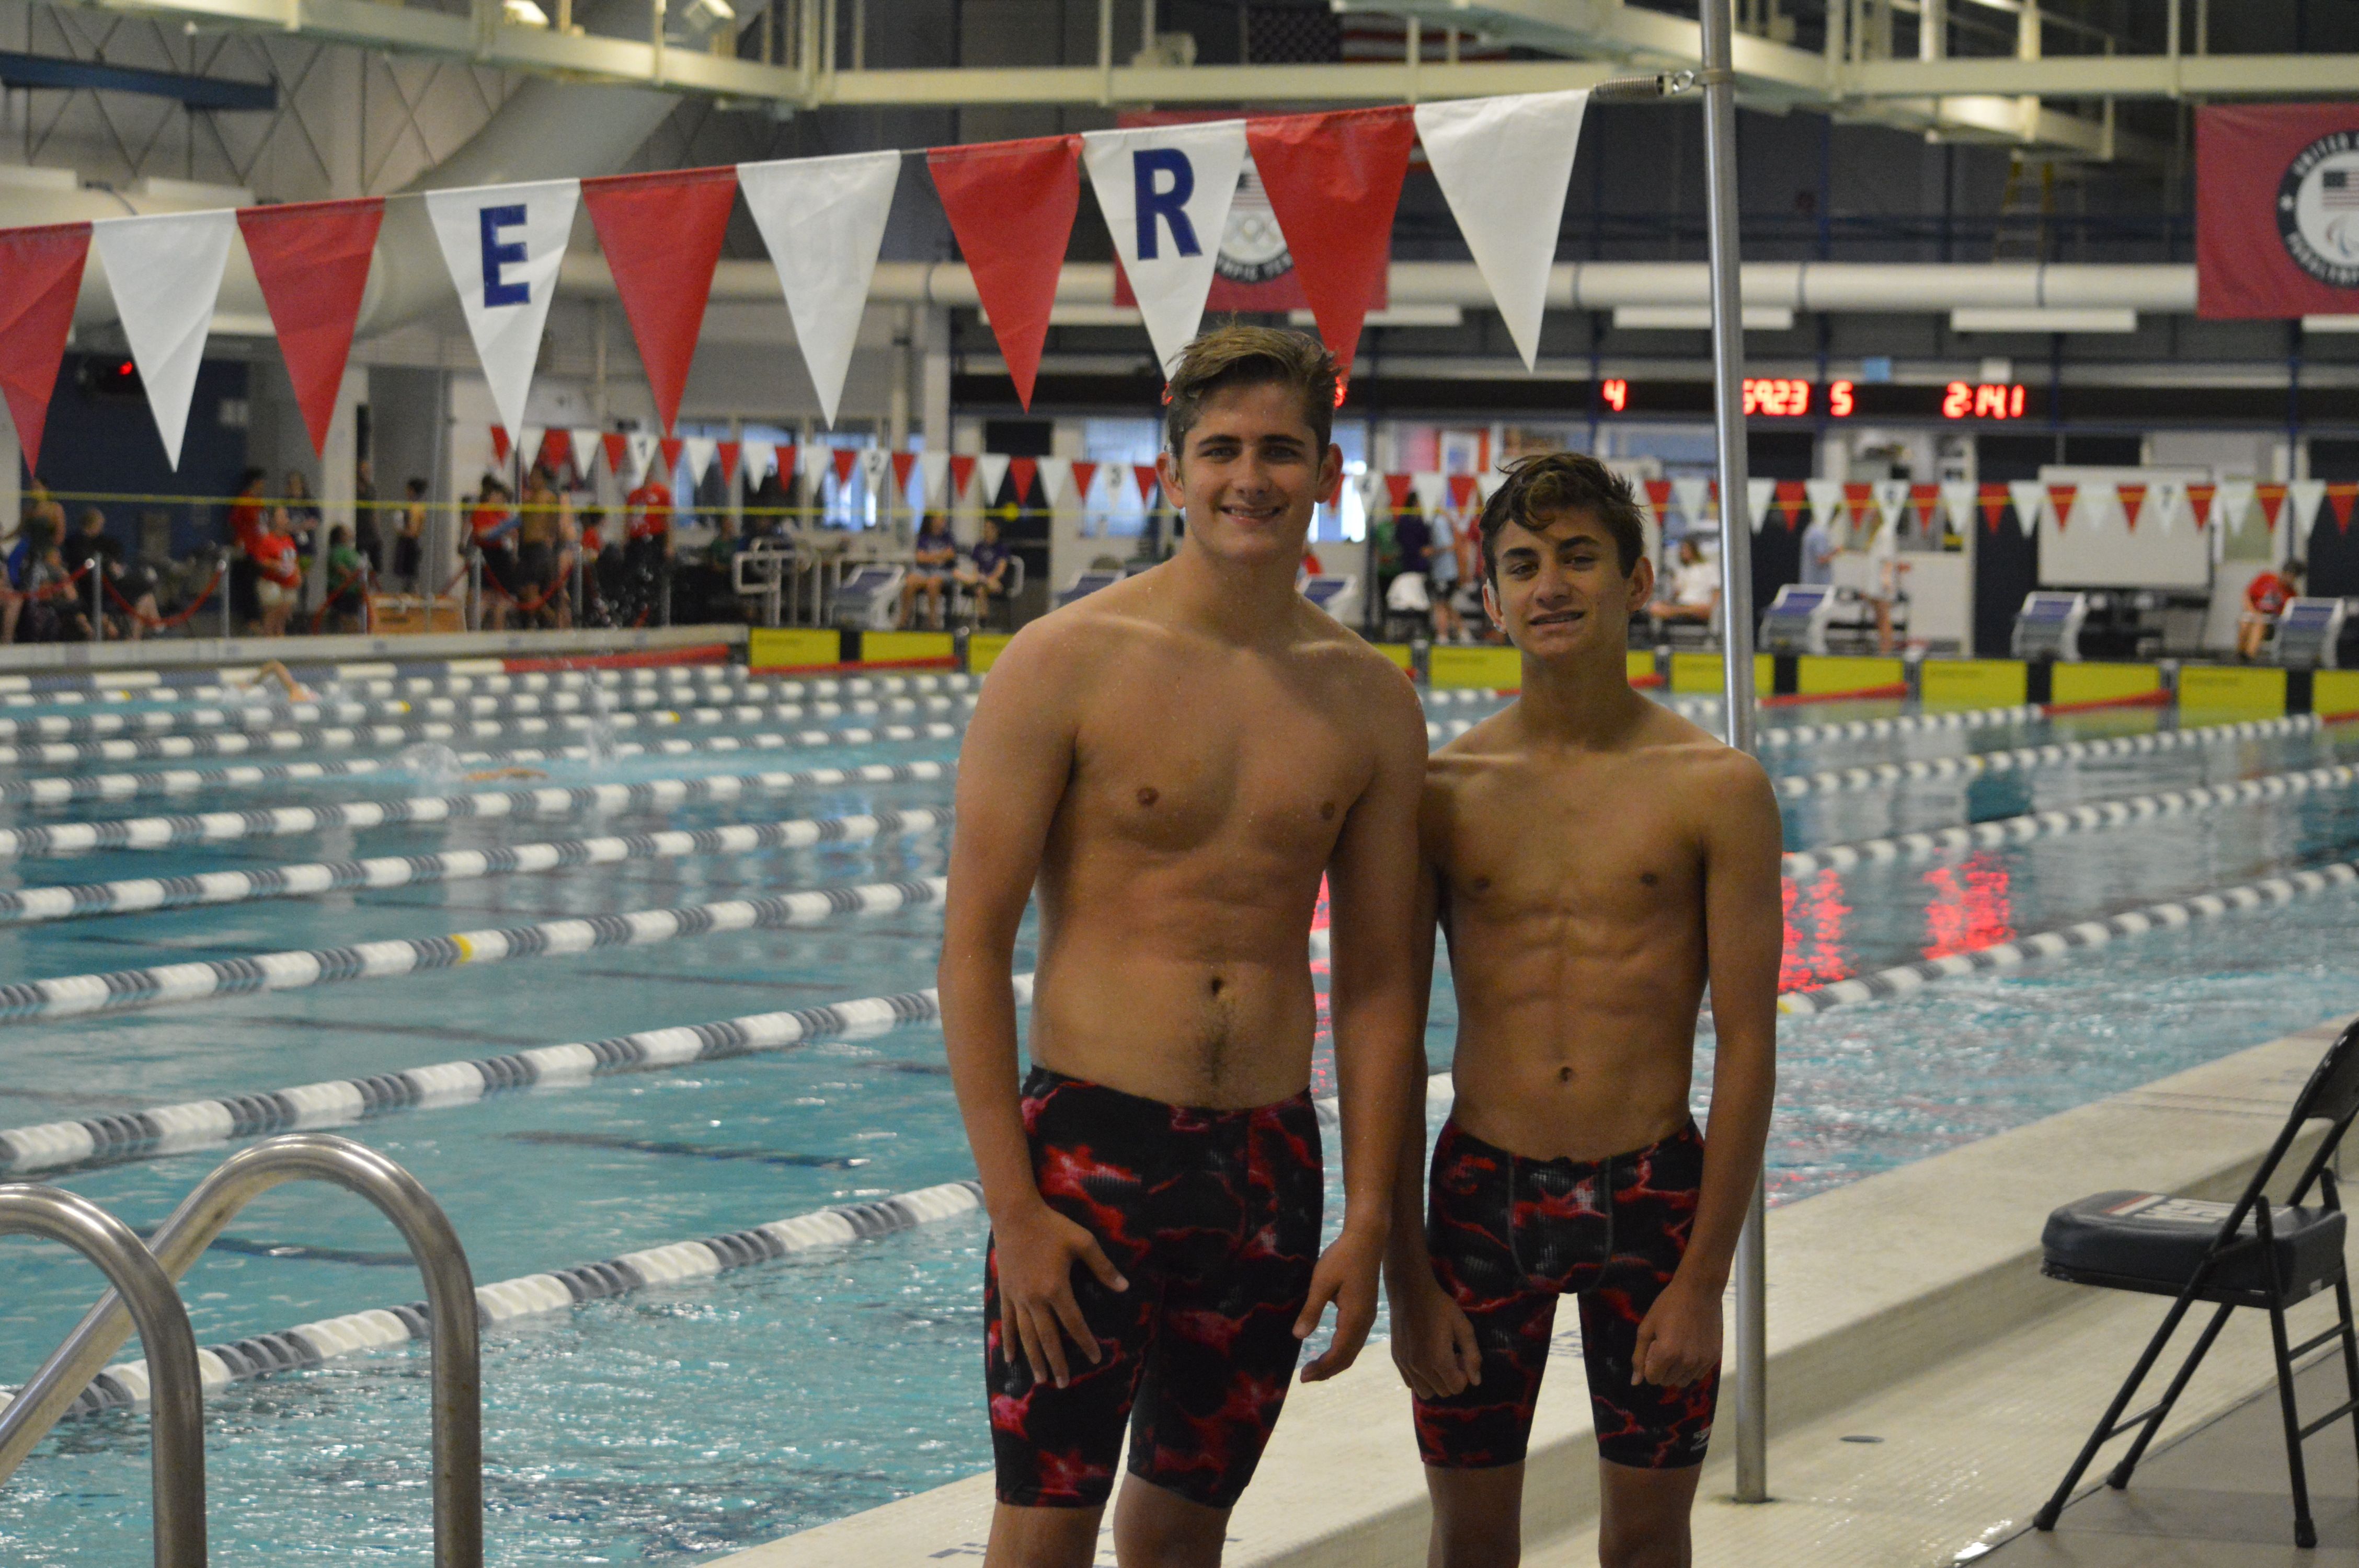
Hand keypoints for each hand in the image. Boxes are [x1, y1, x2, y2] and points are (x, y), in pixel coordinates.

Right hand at [994, 1201, 1127, 1389]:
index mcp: (1056, 1288)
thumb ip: (1103, 1267)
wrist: (1015, 1214)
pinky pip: (1007, 1322)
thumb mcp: (1083, 1242)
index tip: (1095, 1358)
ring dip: (1034, 1358)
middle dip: (1057, 1362)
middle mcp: (1035, 1298)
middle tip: (1063, 1383)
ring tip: (1040, 1378)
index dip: (1085, 1342)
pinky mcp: (1006, 1292)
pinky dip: (1008, 1341)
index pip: (1074, 1323)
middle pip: (1047, 1337)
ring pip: (1026, 1335)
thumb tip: (1124, 1287)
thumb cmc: (1052, 1226)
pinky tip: (1010, 1358)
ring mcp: (1017, 1297)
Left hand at [1296, 1226, 1383, 1381]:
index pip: (1338, 1353)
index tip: (1303, 1377)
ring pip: (1353, 1350)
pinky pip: (1355, 1339)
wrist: (1366, 1238)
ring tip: (1315, 1369)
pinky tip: (1329, 1349)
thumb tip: (1298, 1337)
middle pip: (1348, 1357)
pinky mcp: (1366, 1310)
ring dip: (1334, 1362)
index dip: (1321, 1368)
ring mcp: (1368, 1316)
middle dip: (1327, 1370)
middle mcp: (1365, 1322)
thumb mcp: (1321, 1283)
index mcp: (1355, 1318)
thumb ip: (1311, 1311)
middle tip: (1305, 1378)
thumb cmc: (1342, 1257)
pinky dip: (1341, 1351)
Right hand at [1387, 1274, 1481, 1400]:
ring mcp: (1406, 1364)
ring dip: (1435, 1382)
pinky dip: (1420, 1379)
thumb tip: (1476, 1382)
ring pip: (1425, 1392)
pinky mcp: (1396, 1359)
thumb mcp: (1463, 1326)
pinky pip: (1410, 1383)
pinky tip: (1424, 1359)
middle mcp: (1420, 1367)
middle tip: (1451, 1356)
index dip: (1464, 1375)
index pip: (1457, 1388)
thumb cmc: (1440, 1307)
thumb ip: (1472, 1355)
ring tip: (1437, 1361)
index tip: (1460, 1356)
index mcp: (1439, 1359)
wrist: (1410, 1292)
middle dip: (1451, 1378)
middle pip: (1443, 1392)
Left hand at [1631, 1277, 1722, 1389]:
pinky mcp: (1714, 1357)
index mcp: (1666, 1354)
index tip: (1653, 1350)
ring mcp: (1702, 1361)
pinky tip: (1690, 1349)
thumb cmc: (1668, 1305)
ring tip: (1677, 1349)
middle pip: (1667, 1382)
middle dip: (1662, 1369)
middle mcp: (1686, 1362)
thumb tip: (1635, 1382)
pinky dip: (1691, 1368)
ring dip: (1676, 1371)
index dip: (1649, 1366)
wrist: (1699, 1291)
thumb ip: (1639, 1356)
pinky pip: (1698, 1375)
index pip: (1652, 1379)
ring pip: (1684, 1381)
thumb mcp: (1647, 1327)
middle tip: (1664, 1348)